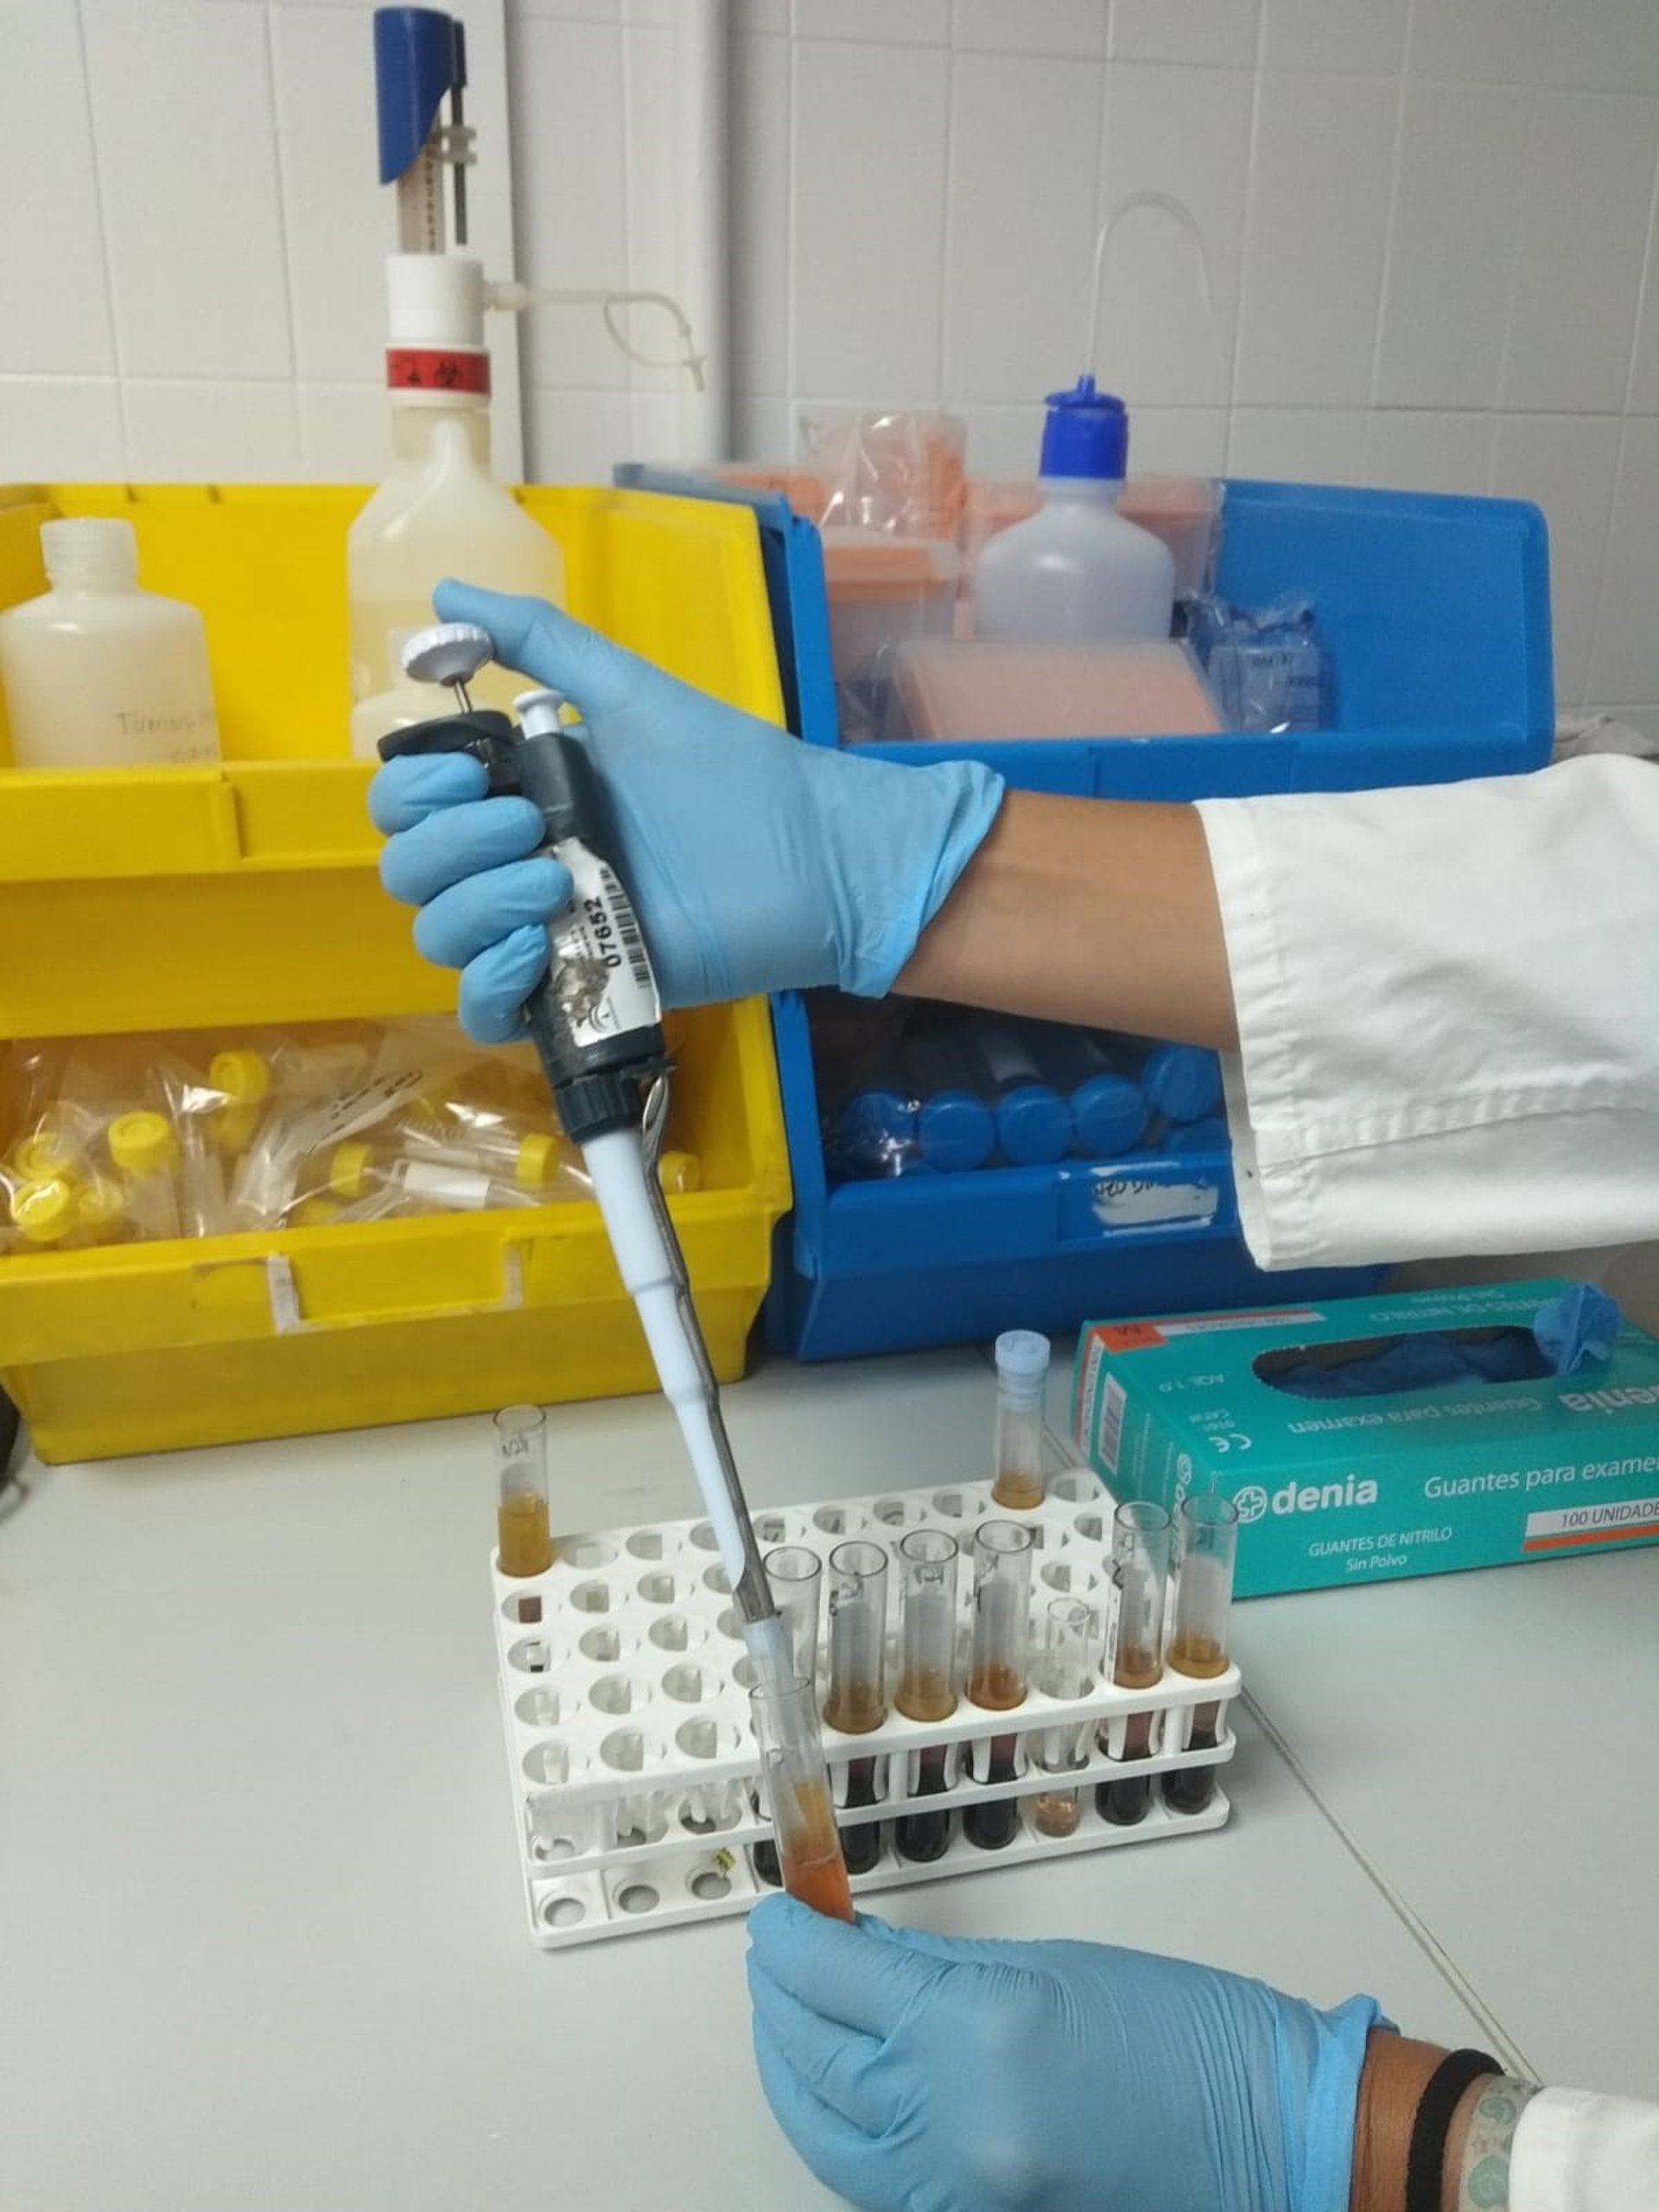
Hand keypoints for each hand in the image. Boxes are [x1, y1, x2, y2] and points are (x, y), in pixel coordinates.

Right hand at [368, 583, 1003, 1040]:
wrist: (816, 854)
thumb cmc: (732, 772)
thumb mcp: (630, 692)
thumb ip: (542, 641)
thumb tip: (443, 592)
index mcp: (517, 793)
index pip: (409, 805)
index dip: (415, 791)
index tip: (473, 771)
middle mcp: (516, 862)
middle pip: (412, 872)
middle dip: (450, 844)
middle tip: (531, 827)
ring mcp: (545, 932)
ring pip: (440, 938)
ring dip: (474, 906)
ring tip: (552, 883)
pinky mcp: (583, 990)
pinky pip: (488, 1012)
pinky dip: (490, 983)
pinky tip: (537, 946)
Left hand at [746, 1895, 1380, 2211]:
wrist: (1282, 2138)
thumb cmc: (1194, 2037)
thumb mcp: (1052, 1966)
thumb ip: (938, 1965)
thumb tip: (856, 1950)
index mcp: (979, 2033)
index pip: (839, 1978)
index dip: (791, 1941)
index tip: (775, 1914)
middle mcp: (956, 2124)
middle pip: (818, 2060)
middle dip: (781, 2001)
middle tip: (774, 1957)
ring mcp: (962, 2193)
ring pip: (829, 2137)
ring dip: (796, 2071)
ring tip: (790, 2018)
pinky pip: (878, 2184)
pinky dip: (844, 2136)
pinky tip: (840, 2089)